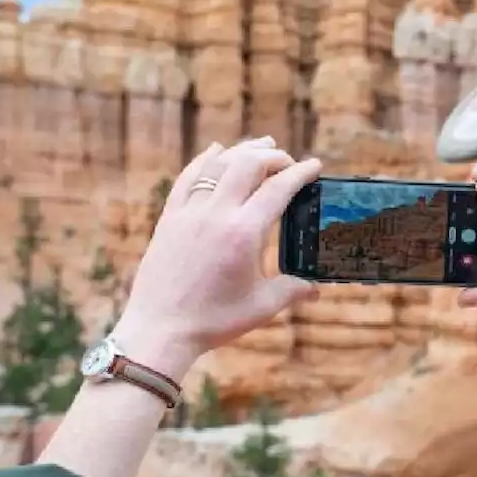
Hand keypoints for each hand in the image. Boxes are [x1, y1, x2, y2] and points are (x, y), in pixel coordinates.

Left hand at [112, 136, 321, 374]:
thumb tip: (315, 289)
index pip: (278, 188)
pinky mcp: (169, 218)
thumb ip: (292, 291)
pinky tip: (216, 151)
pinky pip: (188, 178)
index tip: (314, 165)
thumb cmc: (213, 321)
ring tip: (261, 146)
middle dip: (273, 156)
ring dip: (242, 151)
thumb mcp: (261, 307)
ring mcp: (189, 213)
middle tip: (288, 161)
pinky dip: (205, 160)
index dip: (300, 172)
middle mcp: (217, 214)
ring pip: (218, 164)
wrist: (160, 330)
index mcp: (244, 233)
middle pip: (248, 164)